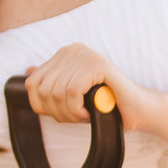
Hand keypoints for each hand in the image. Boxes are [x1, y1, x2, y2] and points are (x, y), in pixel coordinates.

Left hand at [24, 45, 147, 127]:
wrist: (139, 110)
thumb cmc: (107, 104)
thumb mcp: (73, 93)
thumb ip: (52, 82)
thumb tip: (28, 71)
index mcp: (65, 54)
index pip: (32, 82)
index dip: (42, 106)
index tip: (62, 114)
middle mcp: (73, 49)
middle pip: (43, 89)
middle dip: (57, 112)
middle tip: (77, 117)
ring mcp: (85, 55)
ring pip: (57, 92)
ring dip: (69, 113)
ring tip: (85, 115)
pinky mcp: (97, 64)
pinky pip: (71, 92)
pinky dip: (77, 109)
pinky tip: (89, 112)